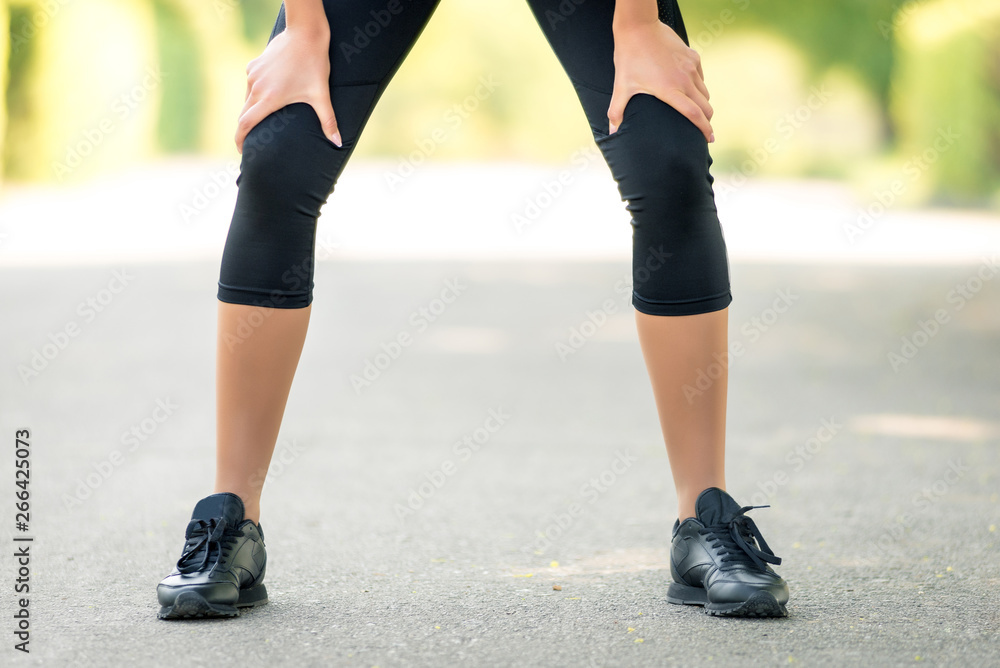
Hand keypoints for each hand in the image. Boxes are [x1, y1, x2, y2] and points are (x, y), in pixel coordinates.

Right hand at [235, 25, 340, 152]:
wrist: (305, 34)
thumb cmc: (314, 64)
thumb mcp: (321, 95)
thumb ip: (328, 121)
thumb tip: (338, 142)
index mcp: (269, 98)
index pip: (246, 123)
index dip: (240, 139)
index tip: (242, 149)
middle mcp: (256, 87)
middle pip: (244, 113)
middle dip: (245, 129)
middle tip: (251, 141)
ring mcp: (253, 75)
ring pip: (247, 98)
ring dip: (252, 110)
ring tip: (262, 120)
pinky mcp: (253, 65)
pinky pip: (251, 84)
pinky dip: (256, 93)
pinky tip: (269, 95)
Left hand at [608, 19, 713, 141]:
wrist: (639, 27)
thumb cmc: (629, 57)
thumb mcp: (621, 86)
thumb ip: (617, 111)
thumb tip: (612, 132)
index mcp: (670, 90)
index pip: (694, 114)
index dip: (704, 129)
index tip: (710, 139)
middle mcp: (685, 79)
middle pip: (705, 106)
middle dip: (707, 120)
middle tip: (704, 130)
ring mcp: (690, 67)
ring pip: (705, 92)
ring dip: (703, 104)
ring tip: (697, 112)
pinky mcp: (692, 56)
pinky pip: (701, 77)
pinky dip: (699, 87)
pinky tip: (691, 91)